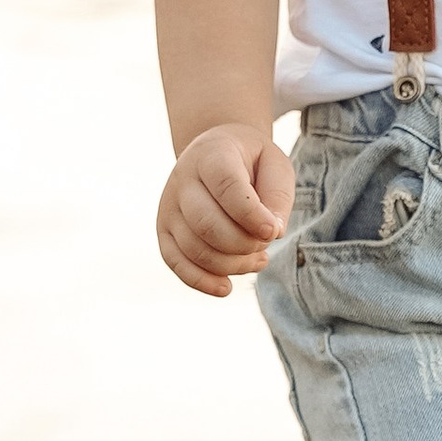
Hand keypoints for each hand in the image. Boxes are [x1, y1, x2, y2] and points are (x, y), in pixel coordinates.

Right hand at [156, 123, 293, 297]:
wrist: (216, 152)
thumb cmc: (251, 162)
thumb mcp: (275, 165)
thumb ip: (278, 197)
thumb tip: (271, 233)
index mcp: (212, 154)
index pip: (227, 187)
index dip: (251, 216)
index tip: (273, 232)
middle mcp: (183, 179)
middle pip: (207, 224)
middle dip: (244, 244)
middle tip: (266, 242)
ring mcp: (168, 205)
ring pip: (195, 248)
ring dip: (232, 265)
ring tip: (259, 258)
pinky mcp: (163, 229)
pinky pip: (176, 263)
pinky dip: (201, 281)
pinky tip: (226, 288)